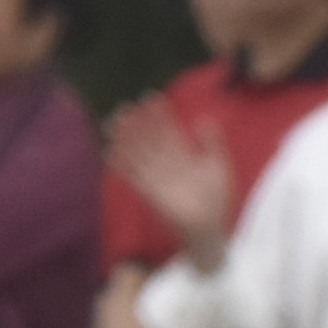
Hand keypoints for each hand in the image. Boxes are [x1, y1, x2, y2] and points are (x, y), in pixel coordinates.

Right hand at [107, 100, 237, 268]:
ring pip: (138, 154)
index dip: (160, 115)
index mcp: (184, 156)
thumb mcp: (218, 167)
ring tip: (113, 123)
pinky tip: (109, 152)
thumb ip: (212, 144)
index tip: (151, 98)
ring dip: (125, 139)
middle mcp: (168, 165)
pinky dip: (121, 166)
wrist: (211, 229)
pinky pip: (133, 177)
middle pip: (149, 140)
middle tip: (124, 106)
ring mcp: (158, 179)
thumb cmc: (217, 200)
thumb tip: (204, 119)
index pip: (168, 131)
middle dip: (137, 124)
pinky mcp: (151, 194)